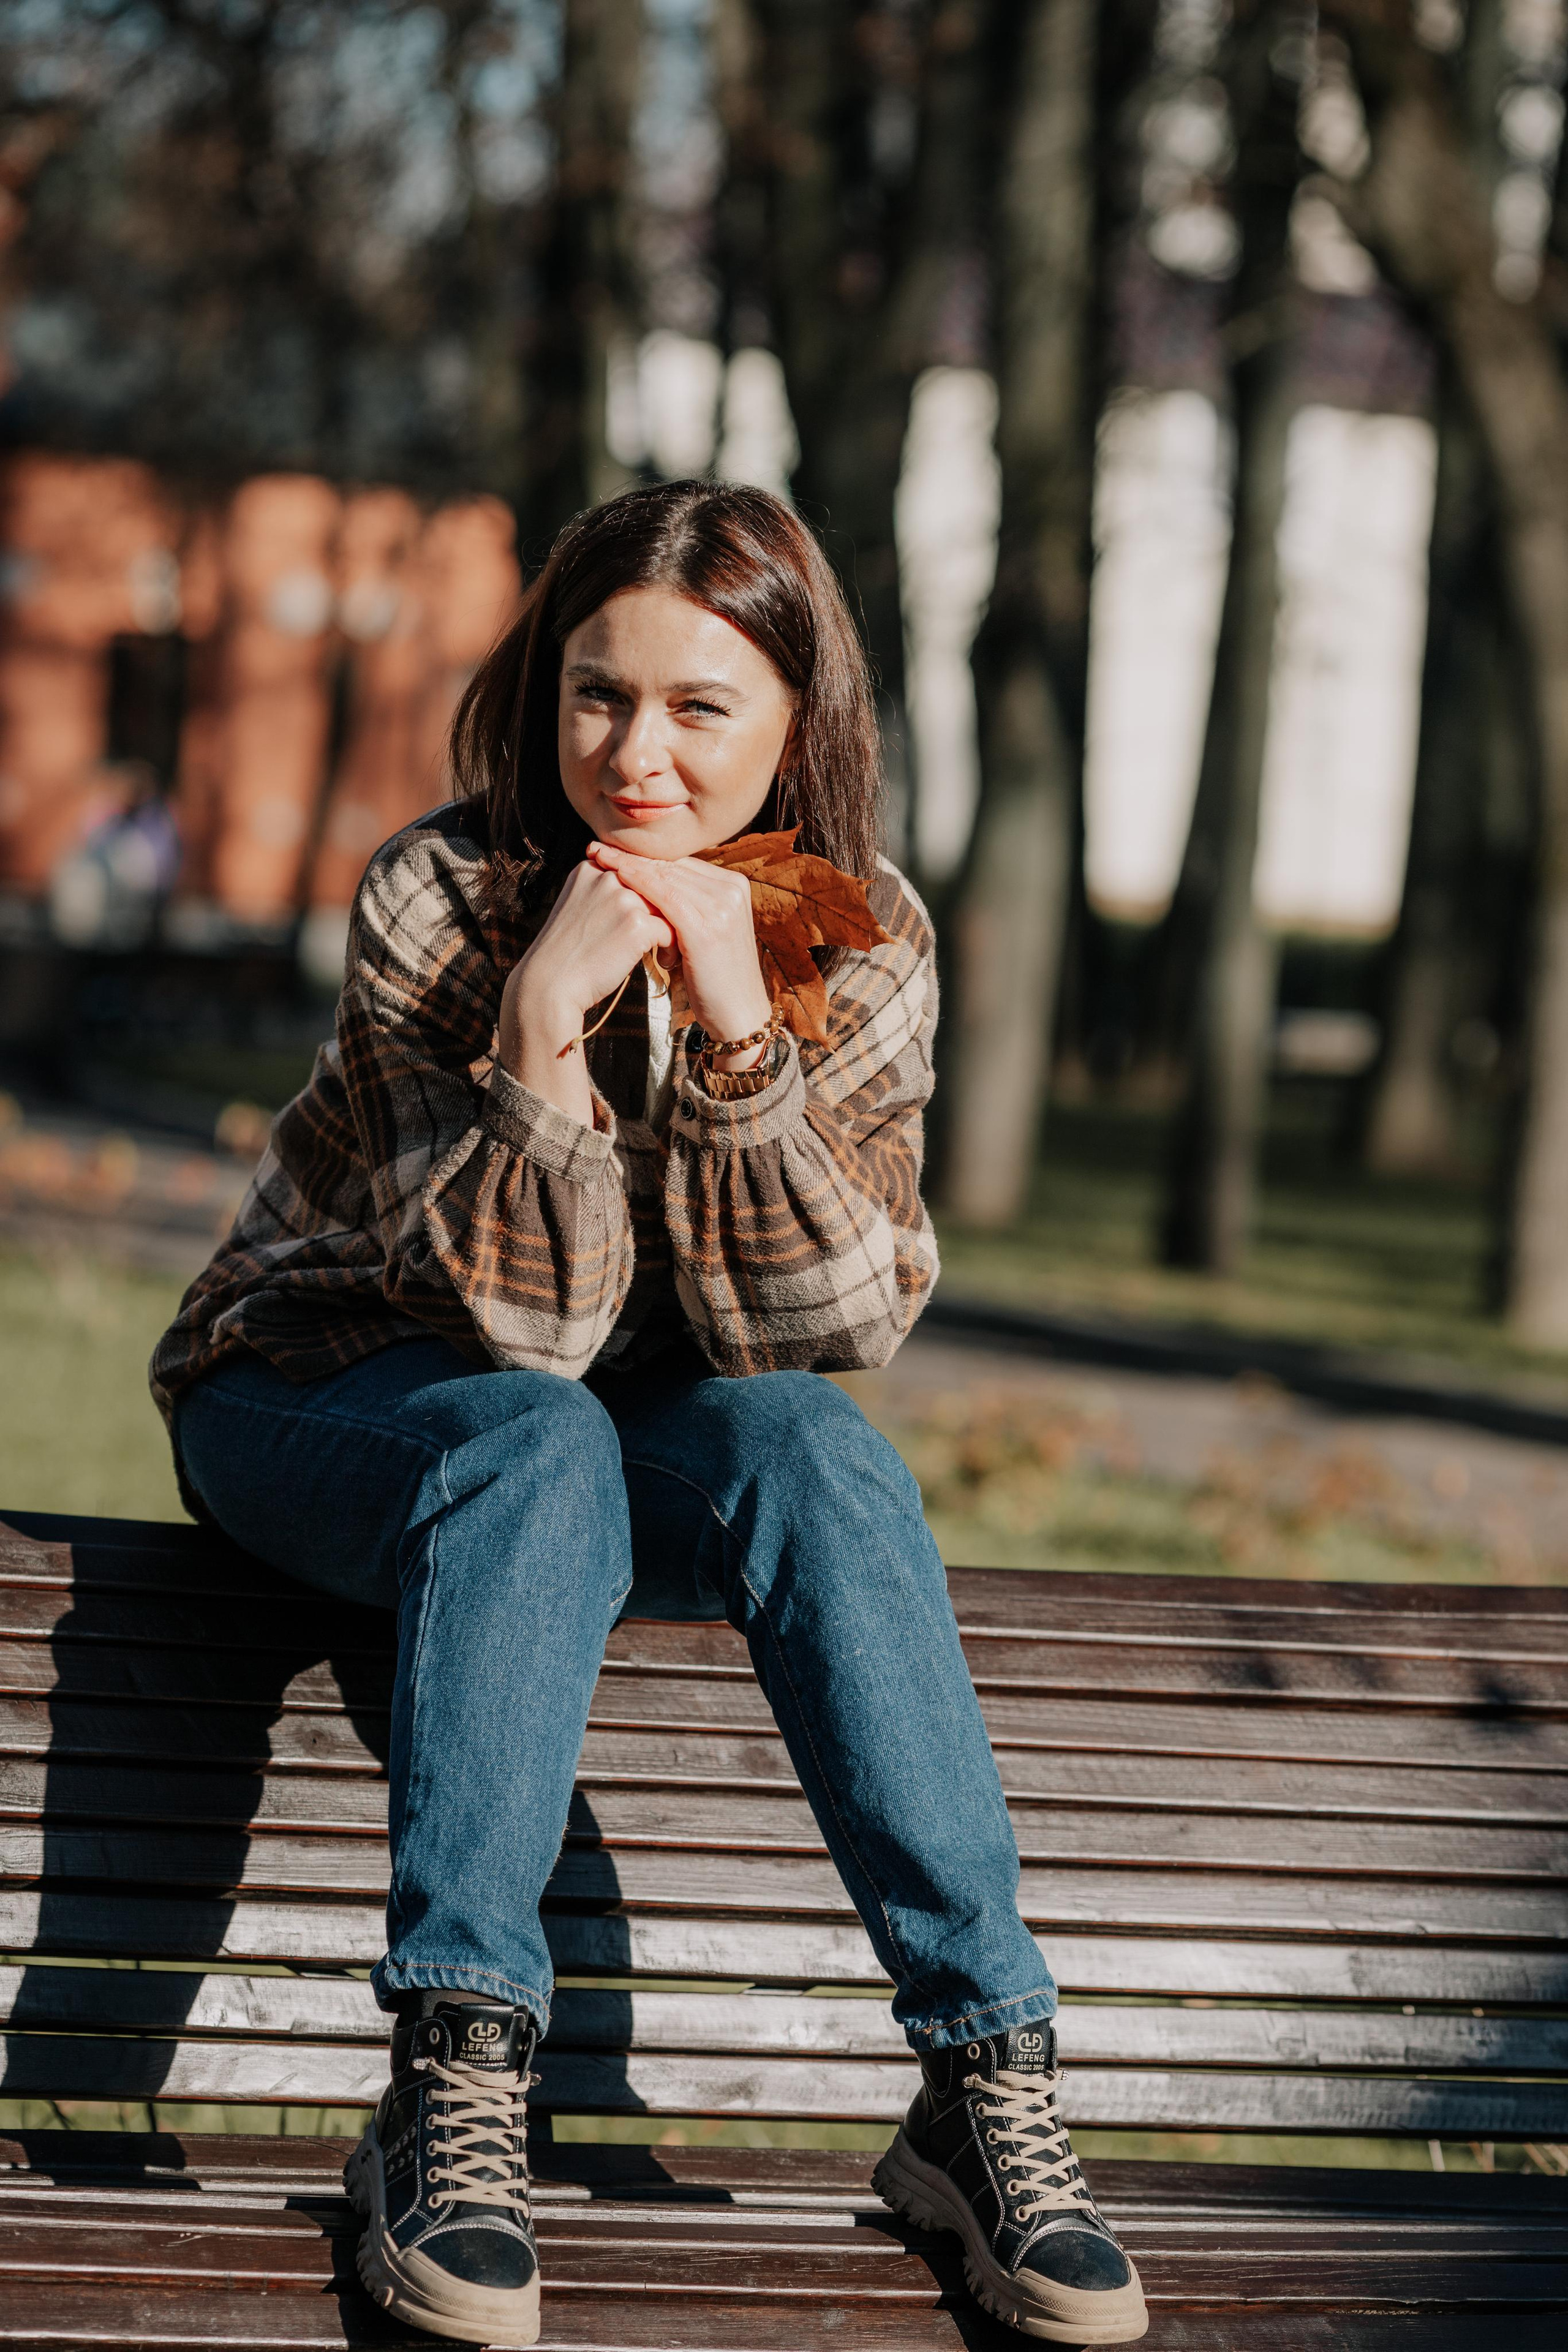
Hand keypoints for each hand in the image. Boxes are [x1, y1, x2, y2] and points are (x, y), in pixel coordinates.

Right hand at [499, 860, 674, 1123]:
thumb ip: (605, 896)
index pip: (638, 873)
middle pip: (656, 889)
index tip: (647, 931)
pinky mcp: (636, 922)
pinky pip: (672, 930)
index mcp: (588, 868)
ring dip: (670, 935)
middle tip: (663, 946)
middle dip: (664, 916)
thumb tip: (638, 886)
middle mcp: (603, 872)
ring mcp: (620, 895)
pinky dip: (670, 952)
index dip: (650, 902)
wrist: (546, 999)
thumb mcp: (579, 919)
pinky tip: (658, 970)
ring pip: (668, 909)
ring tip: (660, 960)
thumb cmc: (564, 968)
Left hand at [587, 839, 773, 1067]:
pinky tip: (616, 877)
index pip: (682, 863)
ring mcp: (721, 906)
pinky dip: (638, 884)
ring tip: (599, 857)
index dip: (646, 855)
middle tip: (599, 846)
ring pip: (666, 876)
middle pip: (672, 865)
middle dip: (633, 855)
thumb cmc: (715, 979)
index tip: (615, 848)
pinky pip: (665, 896)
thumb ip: (690, 905)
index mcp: (734, 886)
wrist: (739, 1014)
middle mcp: (731, 890)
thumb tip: (652, 887)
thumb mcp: (706, 933)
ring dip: (629, 865)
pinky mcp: (706, 926)